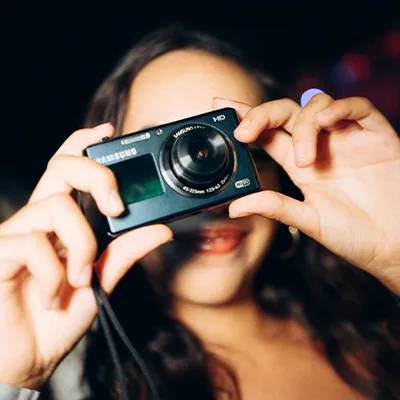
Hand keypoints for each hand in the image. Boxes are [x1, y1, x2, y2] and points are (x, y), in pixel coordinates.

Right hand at [0, 123, 171, 388]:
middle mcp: (39, 220)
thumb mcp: (102, 281)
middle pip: (62, 169)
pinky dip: (55, 274)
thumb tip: (160, 229)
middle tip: (117, 205)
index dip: (82, 144)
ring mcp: (16, 234)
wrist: (30, 358)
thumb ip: (125, 252)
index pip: (69, 171)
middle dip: (97, 176)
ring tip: (79, 280)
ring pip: (56, 207)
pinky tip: (54, 297)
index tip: (107, 130)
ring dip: (80, 247)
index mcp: (62, 223)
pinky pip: (32, 244)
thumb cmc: (59, 317)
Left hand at [213, 94, 399, 293]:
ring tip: (304, 161)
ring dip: (302, 126)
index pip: (267, 133)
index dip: (245, 117)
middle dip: (261, 114)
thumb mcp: (308, 220)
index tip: (221, 108)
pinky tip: (327, 121)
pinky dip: (340, 108)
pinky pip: (357, 108)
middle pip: (285, 113)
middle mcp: (319, 146)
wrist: (395, 244)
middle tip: (245, 132)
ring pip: (315, 106)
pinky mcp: (376, 134)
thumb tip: (235, 207)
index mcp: (299, 165)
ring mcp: (346, 138)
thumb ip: (275, 208)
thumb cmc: (355, 235)